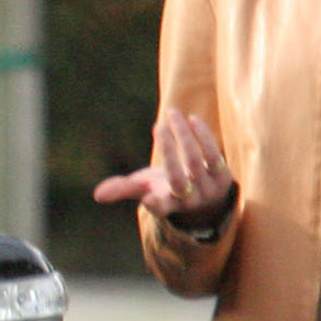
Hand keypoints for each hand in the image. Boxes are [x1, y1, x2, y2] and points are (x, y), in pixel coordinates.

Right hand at [93, 108, 233, 222]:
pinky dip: (203, 136)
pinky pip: (214, 155)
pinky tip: (192, 120)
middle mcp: (189, 202)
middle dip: (168, 152)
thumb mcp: (143, 188)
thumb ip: (122, 189)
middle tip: (158, 127)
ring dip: (184, 135)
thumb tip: (97, 194)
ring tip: (172, 113)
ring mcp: (208, 190)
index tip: (147, 198)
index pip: (161, 208)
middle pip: (178, 179)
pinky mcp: (223, 177)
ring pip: (196, 161)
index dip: (155, 204)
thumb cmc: (165, 189)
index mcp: (167, 206)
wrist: (204, 197)